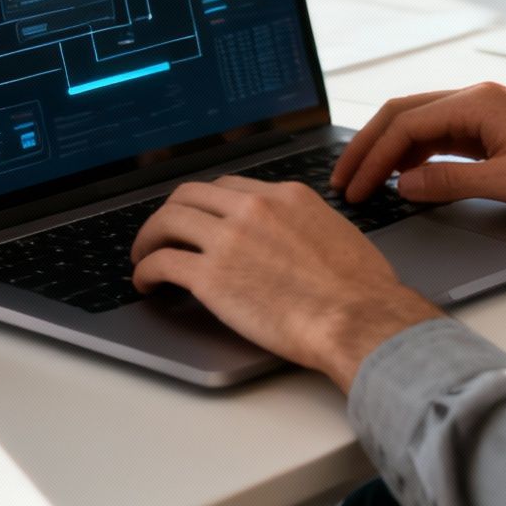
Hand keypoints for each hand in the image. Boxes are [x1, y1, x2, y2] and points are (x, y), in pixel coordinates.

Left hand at [131, 176, 441, 390]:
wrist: (359, 318)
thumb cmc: (361, 289)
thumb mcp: (335, 232)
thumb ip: (303, 225)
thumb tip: (290, 237)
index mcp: (285, 196)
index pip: (229, 187)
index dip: (205, 204)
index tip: (198, 219)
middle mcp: (253, 208)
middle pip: (190, 195)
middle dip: (170, 213)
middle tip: (161, 234)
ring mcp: (229, 239)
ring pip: (168, 221)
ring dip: (149, 238)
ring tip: (144, 256)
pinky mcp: (211, 276)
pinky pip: (162, 262)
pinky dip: (145, 270)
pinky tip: (147, 282)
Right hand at [330, 82, 505, 208]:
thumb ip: (450, 183)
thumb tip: (403, 186)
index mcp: (476, 103)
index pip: (405, 125)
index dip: (372, 158)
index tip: (354, 189)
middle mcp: (476, 99)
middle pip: (403, 115)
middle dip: (368, 147)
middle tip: (343, 180)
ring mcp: (485, 111)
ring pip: (421, 123)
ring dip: (391, 150)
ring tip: (367, 181)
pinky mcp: (494, 127)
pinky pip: (442, 135)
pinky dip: (417, 153)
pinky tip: (408, 177)